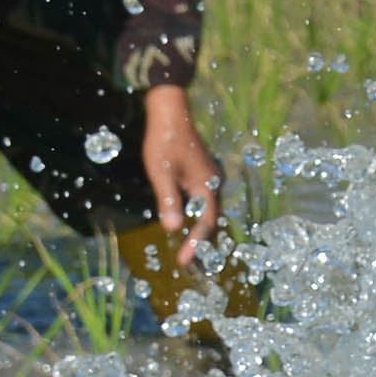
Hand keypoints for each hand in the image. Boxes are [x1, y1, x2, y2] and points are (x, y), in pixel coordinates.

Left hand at [138, 82, 221, 273]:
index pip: (205, 223)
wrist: (170, 113)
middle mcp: (214, 183)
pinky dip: (197, 215)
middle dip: (201, 242)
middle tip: (189, 262)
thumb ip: (167, 200)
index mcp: (207, 185)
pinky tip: (187, 220)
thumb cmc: (164, 142)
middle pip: (212, 219)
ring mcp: (210, 177)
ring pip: (208, 210)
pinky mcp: (203, 173)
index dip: (195, 244)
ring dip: (200, 230)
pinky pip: (204, 201)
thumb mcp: (161, 173)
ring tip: (189, 248)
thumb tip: (171, 228)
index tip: (184, 261)